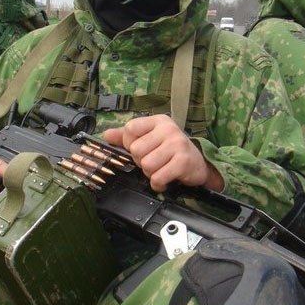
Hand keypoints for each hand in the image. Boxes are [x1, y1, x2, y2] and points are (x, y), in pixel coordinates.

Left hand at [103, 114, 223, 191]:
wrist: (199, 164)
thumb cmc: (171, 151)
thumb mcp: (151, 138)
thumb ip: (127, 136)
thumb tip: (106, 135)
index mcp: (158, 121)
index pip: (130, 129)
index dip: (129, 144)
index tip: (140, 149)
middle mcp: (168, 129)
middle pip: (136, 150)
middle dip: (142, 162)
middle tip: (155, 162)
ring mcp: (177, 144)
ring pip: (146, 165)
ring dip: (151, 174)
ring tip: (161, 170)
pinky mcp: (183, 161)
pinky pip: (158, 177)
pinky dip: (159, 183)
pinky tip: (165, 179)